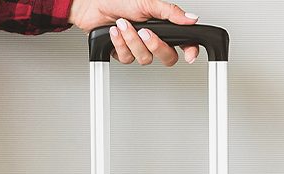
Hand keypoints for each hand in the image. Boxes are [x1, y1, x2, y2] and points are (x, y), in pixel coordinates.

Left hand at [67, 0, 201, 65]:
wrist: (92, 6)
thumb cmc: (118, 1)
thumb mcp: (147, 3)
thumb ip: (170, 13)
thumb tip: (191, 18)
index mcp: (162, 26)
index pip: (183, 42)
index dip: (190, 50)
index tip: (190, 55)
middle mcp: (152, 38)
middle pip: (167, 57)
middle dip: (155, 46)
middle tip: (145, 33)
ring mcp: (138, 47)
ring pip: (144, 59)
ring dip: (132, 41)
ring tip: (123, 25)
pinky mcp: (123, 53)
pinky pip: (127, 59)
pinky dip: (120, 44)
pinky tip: (115, 32)